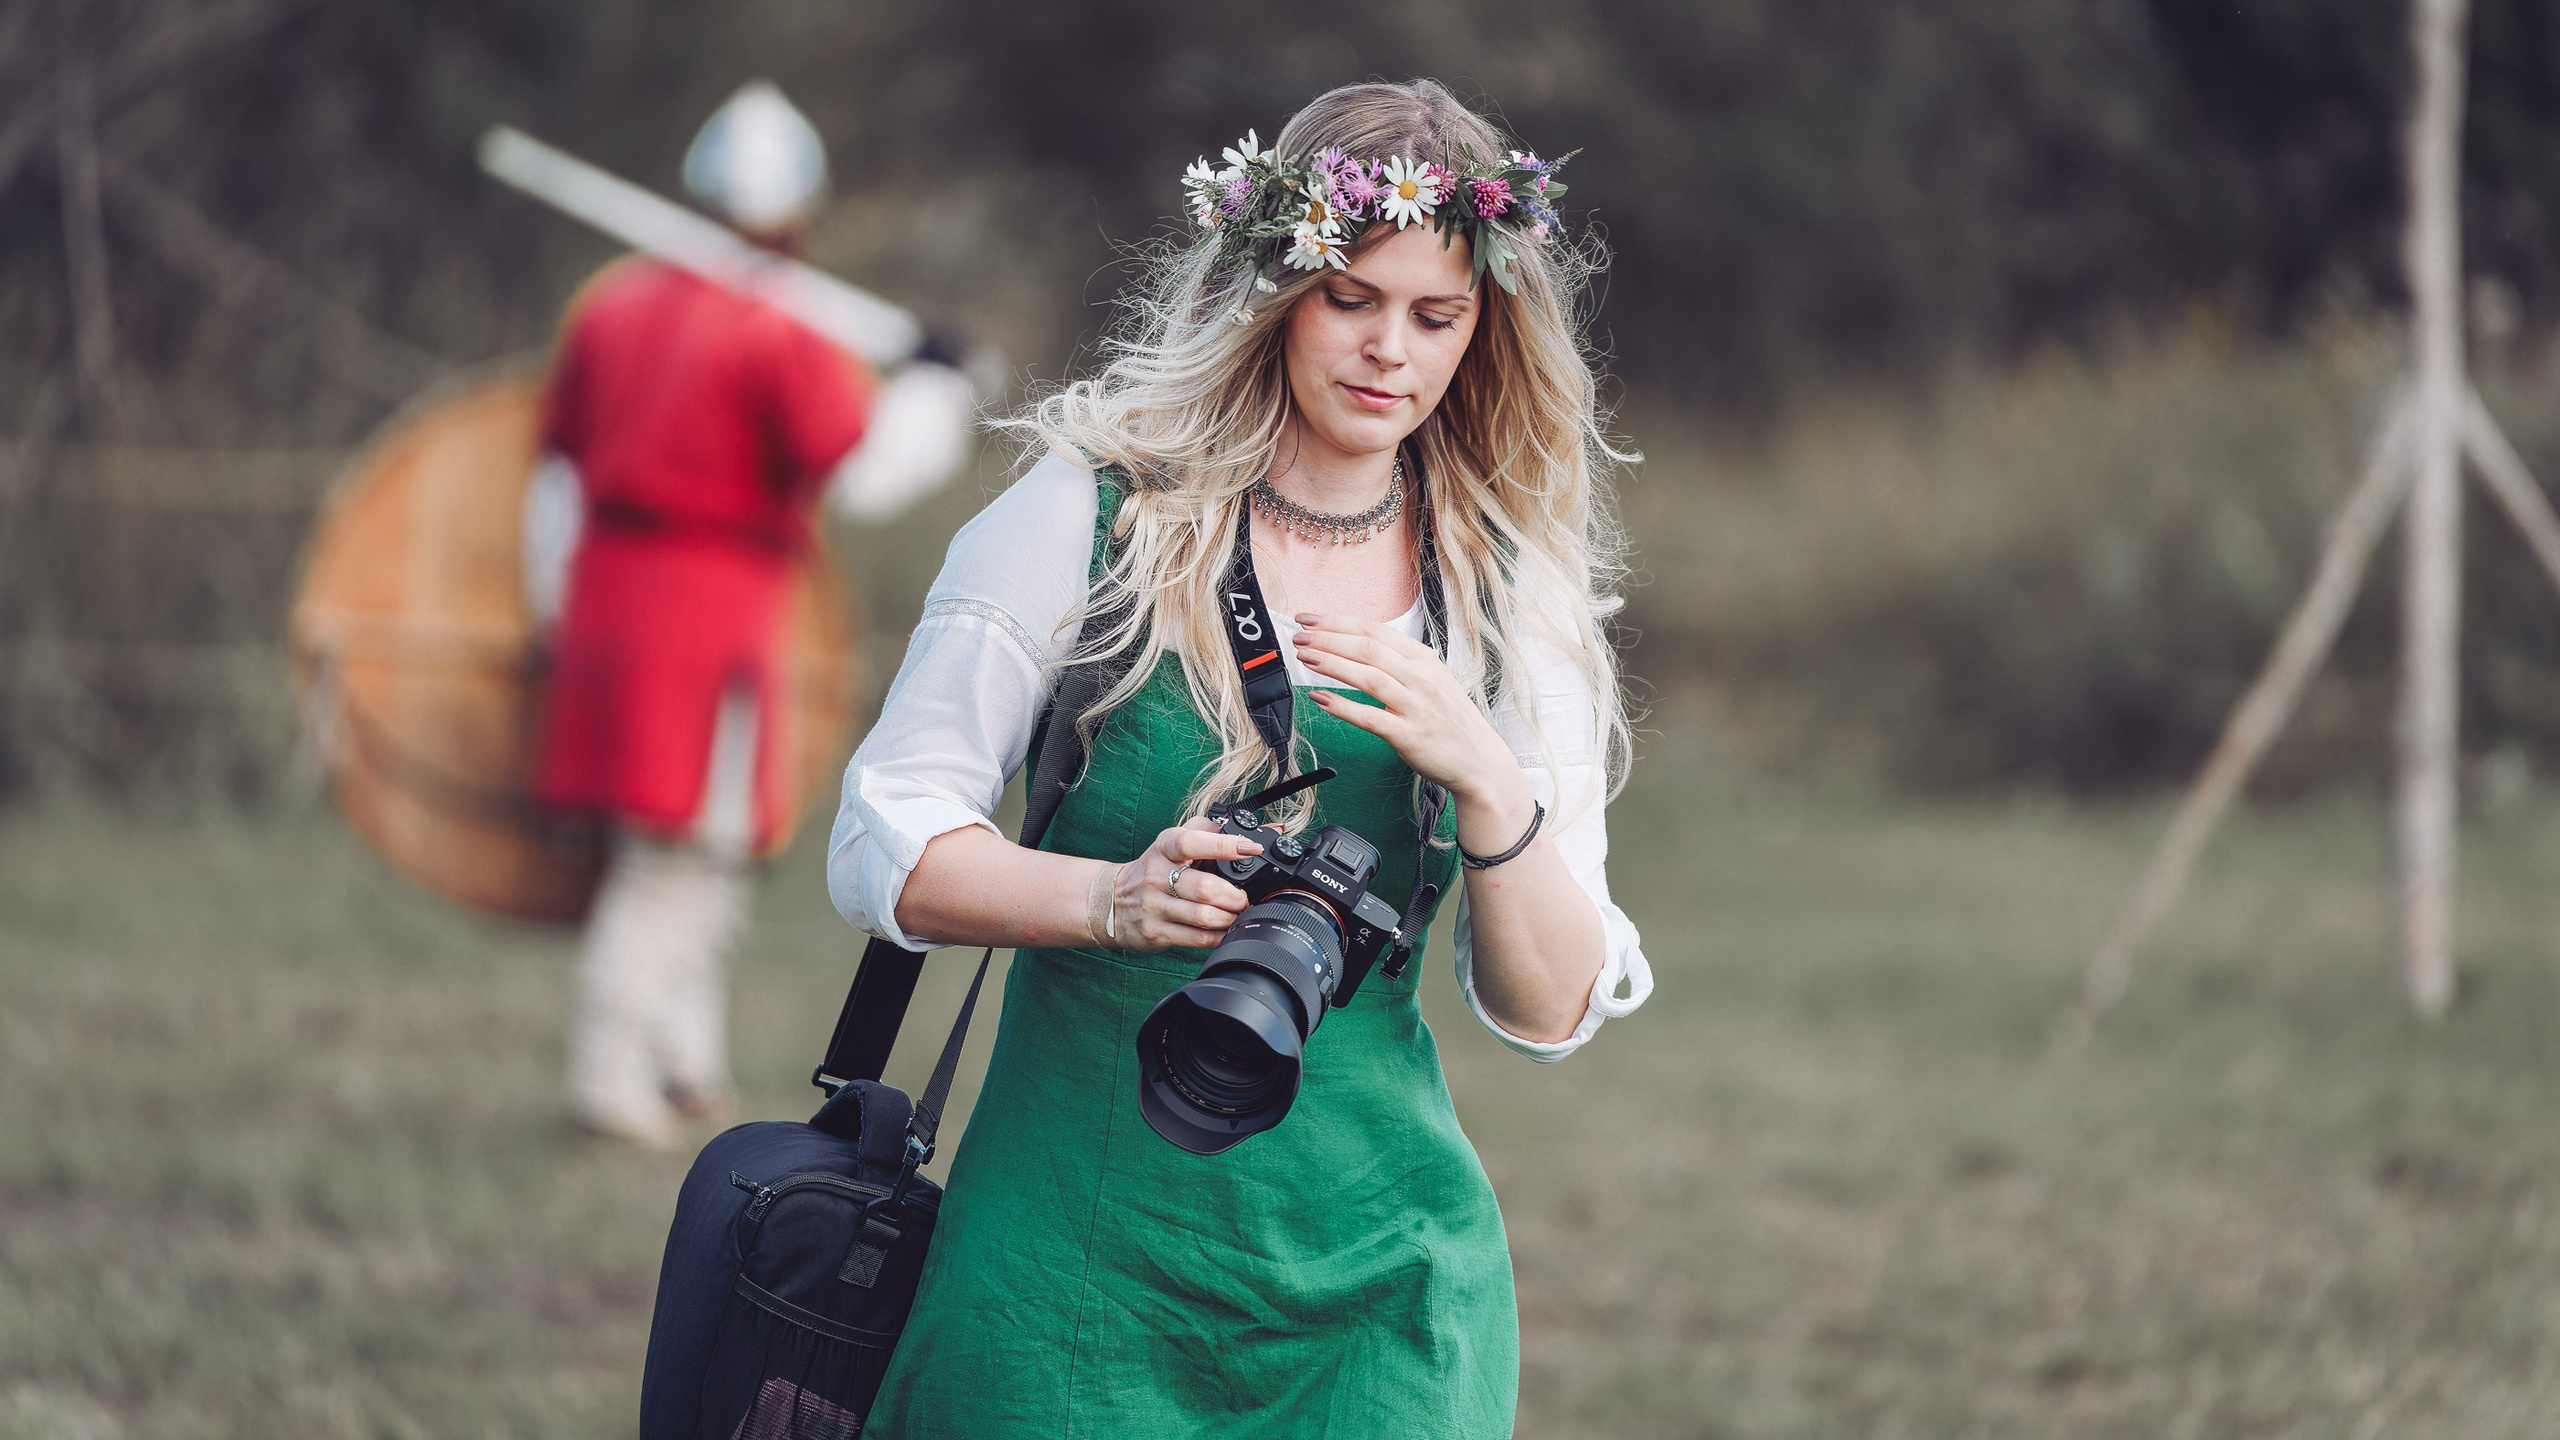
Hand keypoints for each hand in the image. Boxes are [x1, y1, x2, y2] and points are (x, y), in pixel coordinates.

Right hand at [1105, 817, 1259, 950]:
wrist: (1112, 901)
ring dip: (1229, 918)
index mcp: (1163, 848)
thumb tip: (1259, 827)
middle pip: (1204, 888)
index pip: (1192, 842)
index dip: (1224, 845)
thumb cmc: (1154, 869)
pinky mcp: (1156, 933)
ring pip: (1203, 917)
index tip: (1251, 848)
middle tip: (1244, 898)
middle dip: (1234, 896)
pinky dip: (1218, 936)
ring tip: (1237, 914)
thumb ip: (1209, 830)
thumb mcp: (1173, 842)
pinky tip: (1225, 930)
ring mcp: (1154, 907)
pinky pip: (1196, 938)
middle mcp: (1155, 876)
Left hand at [1291, 614, 1524, 809]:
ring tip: (1305, 657)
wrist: (1479, 761)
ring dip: (1332, 664)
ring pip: (1368, 677)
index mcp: (1424, 660)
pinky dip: (1343, 707)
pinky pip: (1370, 717)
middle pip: (1368, 648)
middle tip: (1299, 636)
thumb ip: (1400, 664)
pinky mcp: (1409, 736)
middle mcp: (1421, 678)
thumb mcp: (1432, 681)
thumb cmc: (1451, 722)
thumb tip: (1359, 648)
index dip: (1337, 622)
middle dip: (1328, 638)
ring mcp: (1416, 706)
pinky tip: (1321, 699)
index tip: (1309, 618)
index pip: (1374, 631)